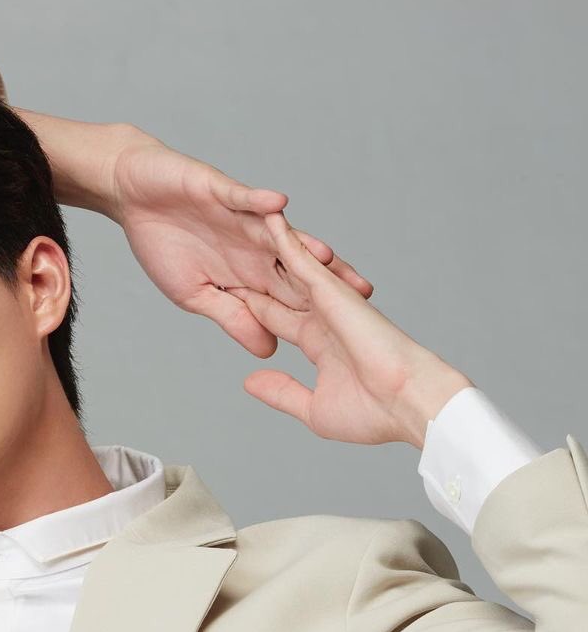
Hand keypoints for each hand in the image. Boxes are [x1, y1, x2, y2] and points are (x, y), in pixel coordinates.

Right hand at [107, 133, 374, 358]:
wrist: (133, 195)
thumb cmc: (163, 244)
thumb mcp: (195, 295)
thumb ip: (233, 318)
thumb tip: (269, 351)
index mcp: (248, 274)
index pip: (289, 295)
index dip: (315, 311)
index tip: (345, 333)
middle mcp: (253, 246)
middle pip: (298, 264)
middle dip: (328, 279)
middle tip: (362, 295)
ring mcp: (241, 218)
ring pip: (279, 233)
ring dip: (302, 244)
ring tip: (328, 256)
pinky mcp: (220, 192)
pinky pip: (242, 197)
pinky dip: (258, 202)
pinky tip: (278, 207)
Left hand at [227, 212, 473, 448]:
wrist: (407, 404)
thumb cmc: (372, 414)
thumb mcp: (312, 407)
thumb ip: (281, 391)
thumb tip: (249, 382)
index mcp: (319, 344)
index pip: (277, 320)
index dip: (253, 306)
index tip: (228, 294)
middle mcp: (323, 317)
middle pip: (280, 288)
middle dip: (254, 271)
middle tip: (223, 248)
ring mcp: (328, 302)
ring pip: (290, 266)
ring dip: (267, 246)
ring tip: (241, 221)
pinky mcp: (332, 290)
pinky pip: (301, 258)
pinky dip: (284, 238)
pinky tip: (264, 217)